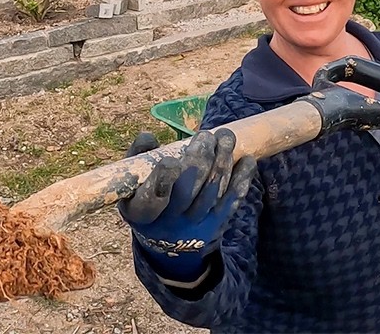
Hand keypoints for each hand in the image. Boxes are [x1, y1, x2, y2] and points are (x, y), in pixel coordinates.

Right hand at [118, 130, 256, 281]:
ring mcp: (195, 225)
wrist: (167, 242)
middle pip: (188, 192)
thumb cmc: (146, 198)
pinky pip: (231, 201)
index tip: (171, 161)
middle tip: (205, 136)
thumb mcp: (132, 183)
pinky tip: (247, 160)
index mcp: (142, 212)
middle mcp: (170, 223)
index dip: (162, 181)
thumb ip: (138, 157)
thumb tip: (148, 136)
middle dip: (199, 161)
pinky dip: (241, 179)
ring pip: (212, 192)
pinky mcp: (216, 224)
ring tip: (225, 137)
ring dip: (221, 162)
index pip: (153, 199)